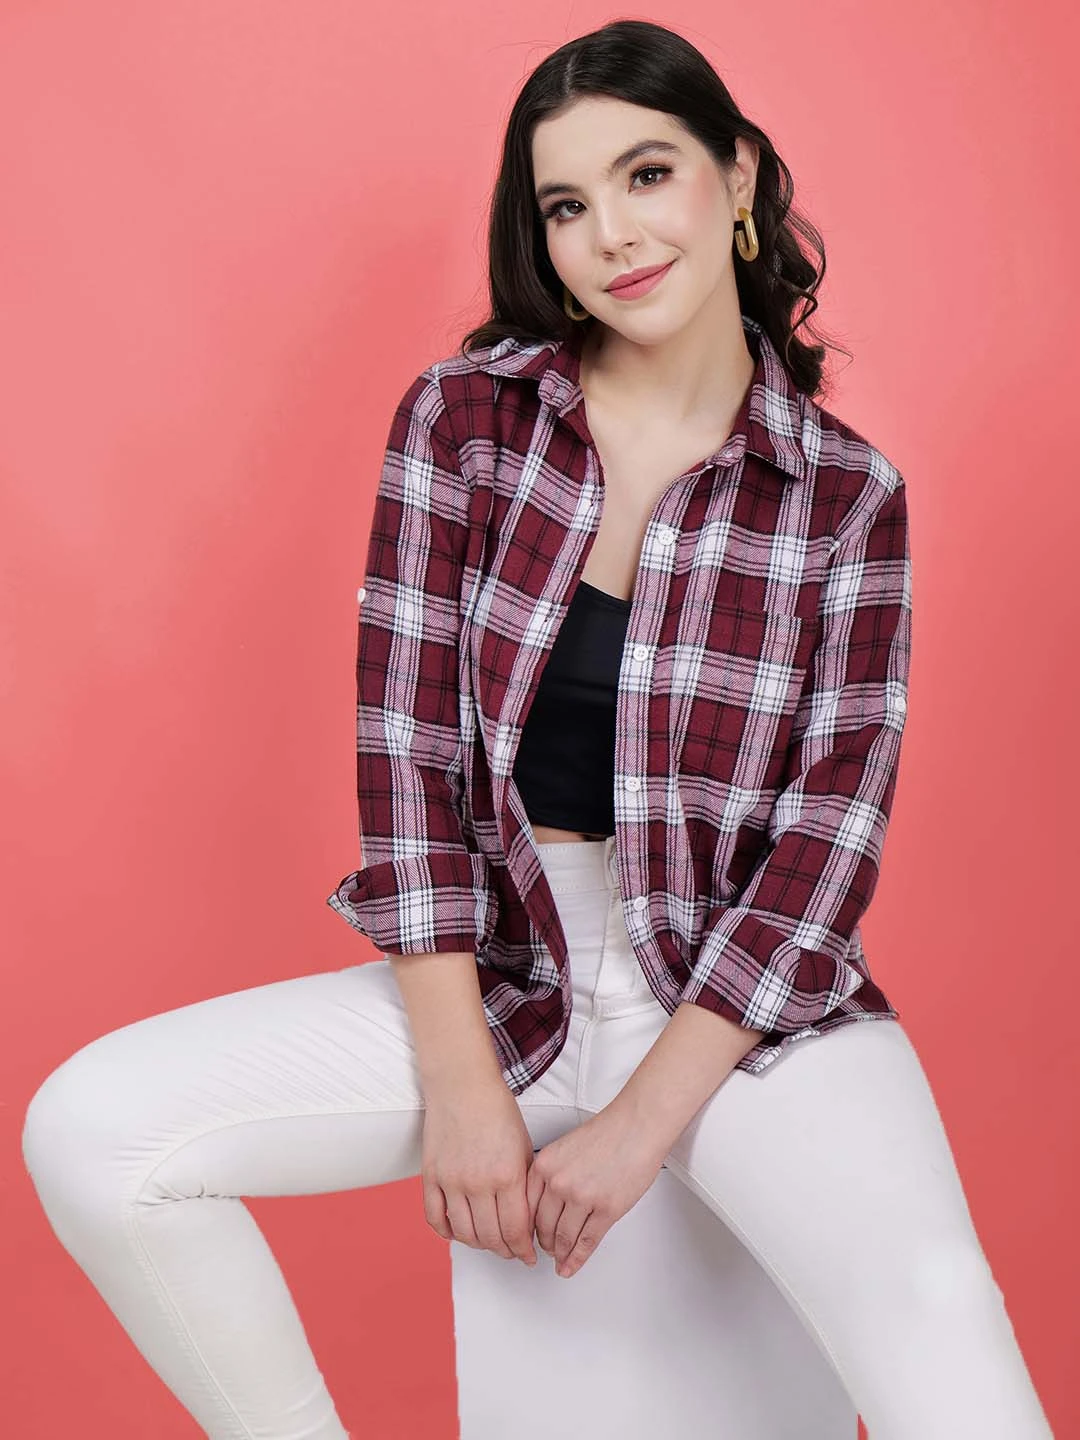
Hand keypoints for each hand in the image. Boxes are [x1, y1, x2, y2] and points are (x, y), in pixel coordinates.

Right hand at [420, 1078, 538, 1265]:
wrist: (463, 1085)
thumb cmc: (496, 1110)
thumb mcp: (524, 1148)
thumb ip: (525, 1186)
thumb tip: (526, 1219)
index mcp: (507, 1175)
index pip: (515, 1231)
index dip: (523, 1250)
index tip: (527, 1255)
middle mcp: (478, 1183)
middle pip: (490, 1238)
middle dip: (504, 1250)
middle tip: (510, 1251)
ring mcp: (451, 1181)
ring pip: (464, 1234)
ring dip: (478, 1244)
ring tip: (488, 1241)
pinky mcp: (430, 1176)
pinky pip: (435, 1219)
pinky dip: (447, 1232)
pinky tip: (458, 1230)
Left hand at [526, 1105, 665, 1278]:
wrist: (637, 1126)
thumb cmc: (609, 1131)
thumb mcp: (565, 1147)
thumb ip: (552, 1173)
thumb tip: (546, 1201)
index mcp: (545, 1165)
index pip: (527, 1207)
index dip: (527, 1227)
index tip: (528, 1236)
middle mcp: (559, 1182)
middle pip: (543, 1226)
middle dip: (545, 1243)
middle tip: (547, 1250)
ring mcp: (582, 1198)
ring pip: (564, 1237)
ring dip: (561, 1253)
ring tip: (560, 1259)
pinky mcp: (606, 1210)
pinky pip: (587, 1242)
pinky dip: (577, 1259)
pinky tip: (572, 1265)